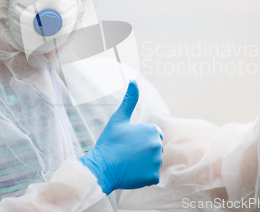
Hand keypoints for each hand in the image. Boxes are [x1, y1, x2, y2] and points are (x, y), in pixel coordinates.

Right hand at [78, 80, 162, 194]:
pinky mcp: (153, 176)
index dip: (140, 137)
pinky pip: (152, 175)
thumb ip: (129, 100)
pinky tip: (132, 171)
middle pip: (154, 147)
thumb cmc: (109, 142)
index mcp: (152, 130)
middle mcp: (157, 145)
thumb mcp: (118, 119)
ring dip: (144, 162)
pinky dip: (144, 174)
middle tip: (127, 152)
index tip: (128, 142)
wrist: (101, 168)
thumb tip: (134, 81)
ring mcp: (156, 162)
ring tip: (129, 161)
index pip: (152, 133)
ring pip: (153, 161)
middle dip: (144, 149)